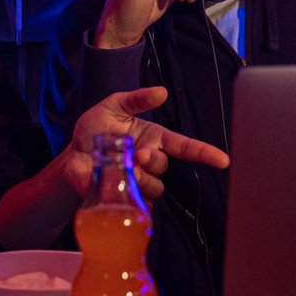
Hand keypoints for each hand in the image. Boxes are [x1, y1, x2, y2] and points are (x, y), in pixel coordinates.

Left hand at [65, 86, 230, 200]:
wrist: (73, 152)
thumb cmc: (96, 127)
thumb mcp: (113, 105)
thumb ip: (137, 99)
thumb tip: (161, 92)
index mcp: (153, 139)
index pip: (185, 147)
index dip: (204, 153)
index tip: (222, 160)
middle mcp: (150, 161)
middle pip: (163, 166)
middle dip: (153, 160)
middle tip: (137, 154)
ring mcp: (139, 180)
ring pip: (153, 187)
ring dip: (139, 178)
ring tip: (119, 167)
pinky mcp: (125, 195)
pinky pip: (136, 202)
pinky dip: (126, 193)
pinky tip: (112, 183)